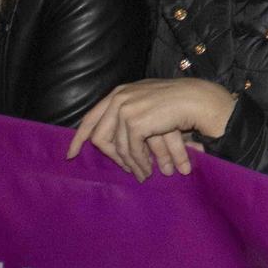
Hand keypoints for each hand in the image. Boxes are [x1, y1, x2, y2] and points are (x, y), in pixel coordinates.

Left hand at [66, 78, 236, 180]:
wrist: (197, 99)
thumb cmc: (178, 103)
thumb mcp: (147, 102)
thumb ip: (129, 113)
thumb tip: (111, 140)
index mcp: (119, 93)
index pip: (91, 118)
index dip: (79, 138)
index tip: (71, 155)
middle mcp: (118, 98)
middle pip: (99, 136)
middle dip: (111, 157)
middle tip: (126, 170)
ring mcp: (125, 109)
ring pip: (116, 147)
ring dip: (130, 164)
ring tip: (142, 174)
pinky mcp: (134, 122)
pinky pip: (130, 150)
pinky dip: (139, 163)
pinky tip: (147, 169)